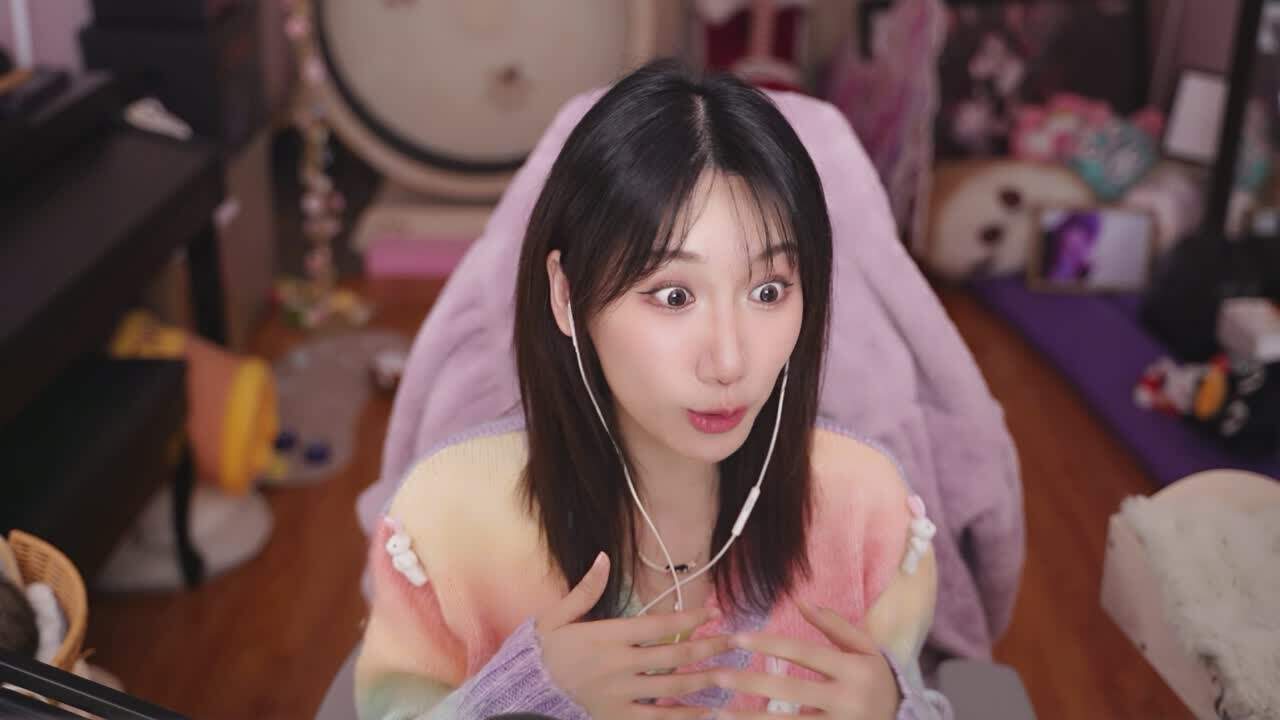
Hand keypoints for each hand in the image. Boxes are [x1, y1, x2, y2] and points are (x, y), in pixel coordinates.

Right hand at [535, 552, 728, 717]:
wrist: (526, 691)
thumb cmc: (546, 651)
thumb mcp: (558, 616)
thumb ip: (585, 589)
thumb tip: (604, 558)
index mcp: (608, 636)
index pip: (659, 624)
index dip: (690, 616)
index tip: (712, 612)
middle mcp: (619, 664)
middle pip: (675, 654)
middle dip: (709, 645)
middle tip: (735, 640)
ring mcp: (621, 693)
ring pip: (673, 686)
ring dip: (705, 678)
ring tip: (730, 673)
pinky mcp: (618, 716)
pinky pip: (658, 718)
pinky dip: (684, 715)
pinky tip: (706, 712)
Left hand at [712, 602, 898, 718]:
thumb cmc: (877, 680)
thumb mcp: (866, 649)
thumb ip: (834, 625)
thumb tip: (800, 601)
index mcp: (854, 669)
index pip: (803, 652)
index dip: (768, 643)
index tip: (736, 637)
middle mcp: (848, 700)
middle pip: (790, 689)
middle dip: (750, 682)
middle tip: (716, 675)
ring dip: (750, 719)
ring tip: (718, 713)